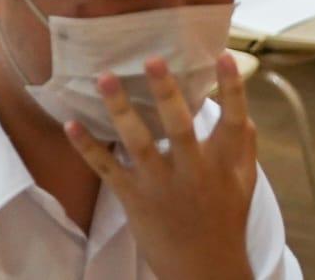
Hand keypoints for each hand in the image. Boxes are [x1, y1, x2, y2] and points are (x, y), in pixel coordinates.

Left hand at [64, 55, 258, 279]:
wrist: (205, 271)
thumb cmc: (224, 221)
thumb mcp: (244, 186)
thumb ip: (243, 149)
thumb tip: (244, 112)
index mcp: (223, 166)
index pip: (233, 123)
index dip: (232, 89)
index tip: (224, 56)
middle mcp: (194, 173)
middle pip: (180, 128)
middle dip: (167, 94)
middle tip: (152, 60)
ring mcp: (162, 186)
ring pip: (139, 143)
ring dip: (120, 110)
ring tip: (104, 77)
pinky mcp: (135, 200)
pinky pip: (108, 169)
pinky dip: (88, 147)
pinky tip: (70, 124)